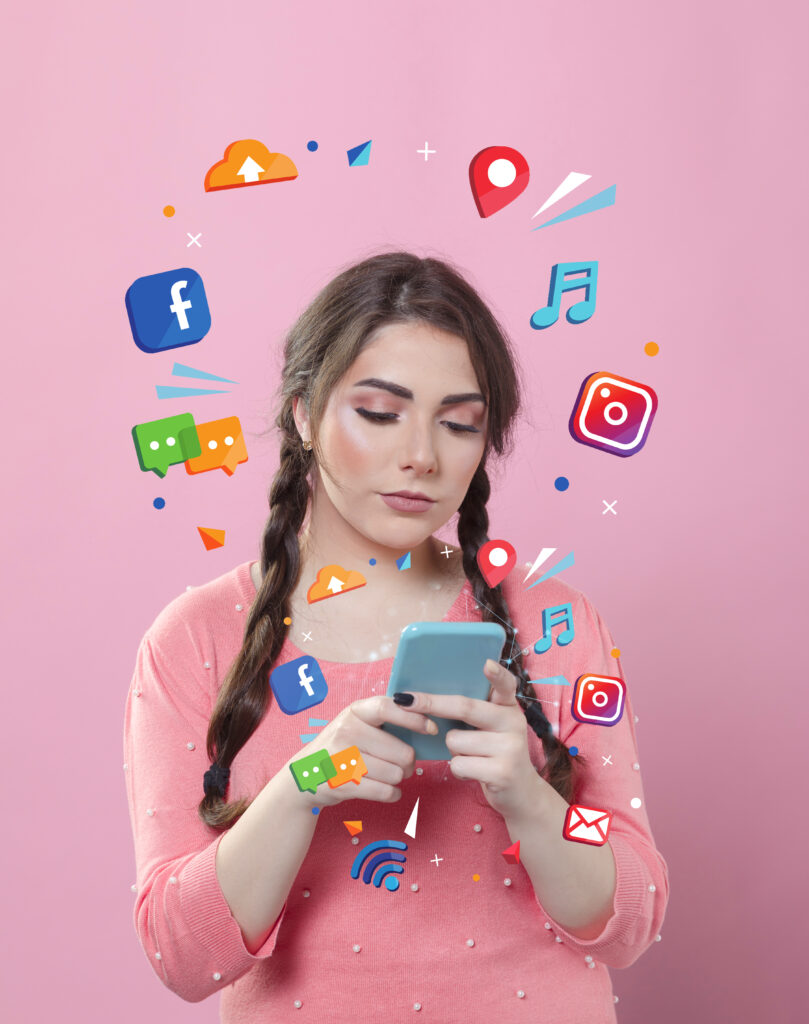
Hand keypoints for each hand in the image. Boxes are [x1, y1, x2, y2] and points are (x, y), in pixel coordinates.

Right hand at [285, 695, 438, 809]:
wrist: (304, 776)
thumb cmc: (340, 748)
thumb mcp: (354, 723)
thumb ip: (382, 719)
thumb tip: (426, 720)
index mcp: (354, 712)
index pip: (387, 708)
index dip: (414, 718)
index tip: (432, 729)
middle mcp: (346, 731)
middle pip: (401, 751)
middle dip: (409, 763)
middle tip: (404, 765)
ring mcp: (342, 758)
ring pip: (395, 774)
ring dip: (398, 779)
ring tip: (388, 776)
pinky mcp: (342, 784)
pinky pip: (385, 792)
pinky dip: (392, 794)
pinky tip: (387, 790)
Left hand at [395, 659, 543, 818]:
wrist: (522, 793)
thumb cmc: (495, 754)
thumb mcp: (492, 729)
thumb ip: (474, 712)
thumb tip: (426, 700)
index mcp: (508, 707)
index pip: (506, 685)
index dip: (497, 674)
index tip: (486, 664)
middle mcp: (513, 723)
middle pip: (465, 707)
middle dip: (431, 704)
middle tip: (405, 700)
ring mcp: (510, 748)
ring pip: (455, 740)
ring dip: (452, 750)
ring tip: (472, 757)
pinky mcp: (502, 772)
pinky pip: (458, 764)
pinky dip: (458, 770)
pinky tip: (474, 772)